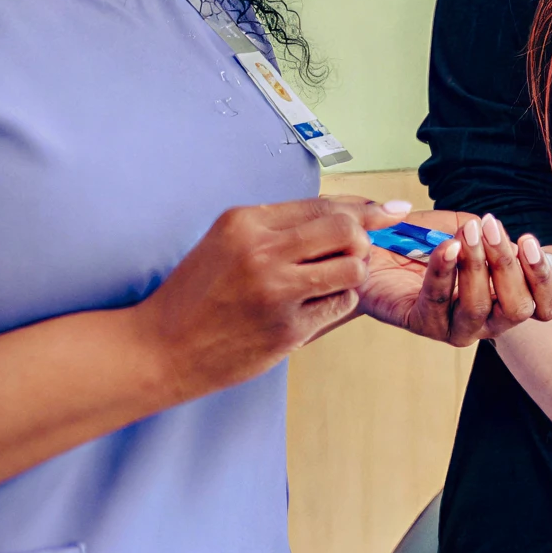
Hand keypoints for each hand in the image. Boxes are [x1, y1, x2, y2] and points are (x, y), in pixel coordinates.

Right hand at [135, 198, 372, 396]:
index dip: (363, 208)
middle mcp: (262, 251)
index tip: (389, 211)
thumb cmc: (197, 294)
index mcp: (245, 221)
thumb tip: (344, 214)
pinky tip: (315, 306)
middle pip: (346, 229)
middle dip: (362, 239)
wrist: (161, 348)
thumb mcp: (225, 242)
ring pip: (352, 267)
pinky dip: (338, 302)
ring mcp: (276, 291)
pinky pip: (340, 304)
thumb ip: (277, 226)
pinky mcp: (287, 329)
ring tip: (333, 280)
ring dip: (354, 273)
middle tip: (355, 252)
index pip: (323, 204)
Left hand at [354, 208, 551, 347]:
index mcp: (506, 300)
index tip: (528, 242)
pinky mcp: (424, 324)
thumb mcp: (466, 230)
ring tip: (466, 234)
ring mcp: (455, 328)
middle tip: (491, 227)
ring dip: (476, 265)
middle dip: (508, 264)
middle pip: (519, 308)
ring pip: (480, 307)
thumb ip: (495, 236)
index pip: (545, 307)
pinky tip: (445, 246)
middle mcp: (487, 321)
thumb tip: (530, 244)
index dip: (545, 278)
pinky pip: (439, 300)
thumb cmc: (425, 240)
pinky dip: (444, 270)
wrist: (374, 249)